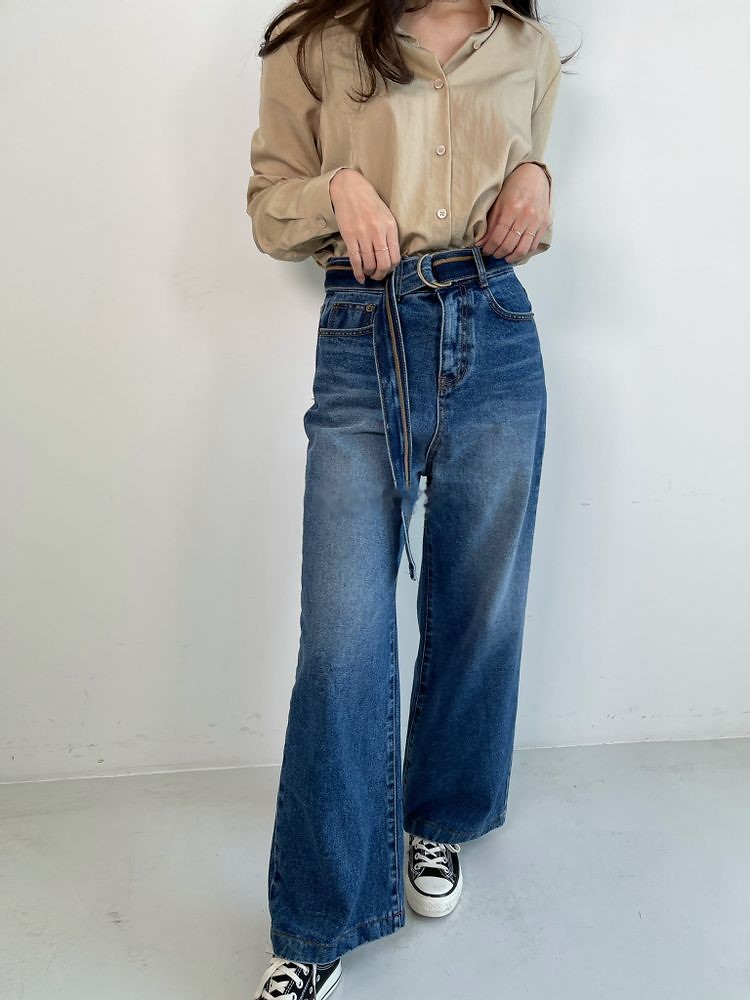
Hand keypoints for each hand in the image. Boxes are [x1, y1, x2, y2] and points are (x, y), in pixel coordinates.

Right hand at [329, 168, 400, 282]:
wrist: (350, 189)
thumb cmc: (369, 202)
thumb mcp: (386, 216)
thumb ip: (389, 234)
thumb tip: (390, 256)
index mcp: (390, 226)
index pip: (395, 257)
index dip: (392, 268)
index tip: (387, 270)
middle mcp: (378, 231)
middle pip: (383, 263)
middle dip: (381, 274)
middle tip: (377, 276)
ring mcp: (363, 234)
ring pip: (369, 264)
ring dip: (369, 273)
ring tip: (368, 273)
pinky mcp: (349, 236)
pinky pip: (355, 260)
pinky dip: (358, 272)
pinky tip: (360, 277)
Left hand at [475, 162, 550, 263]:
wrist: (535, 176)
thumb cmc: (514, 187)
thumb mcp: (498, 203)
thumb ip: (490, 225)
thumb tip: (481, 243)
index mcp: (511, 209)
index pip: (497, 237)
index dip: (489, 248)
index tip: (485, 251)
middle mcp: (525, 216)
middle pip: (509, 245)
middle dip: (498, 254)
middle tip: (494, 254)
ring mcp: (537, 221)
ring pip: (522, 249)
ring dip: (511, 257)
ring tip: (505, 256)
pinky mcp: (545, 223)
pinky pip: (533, 245)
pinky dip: (523, 251)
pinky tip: (516, 250)